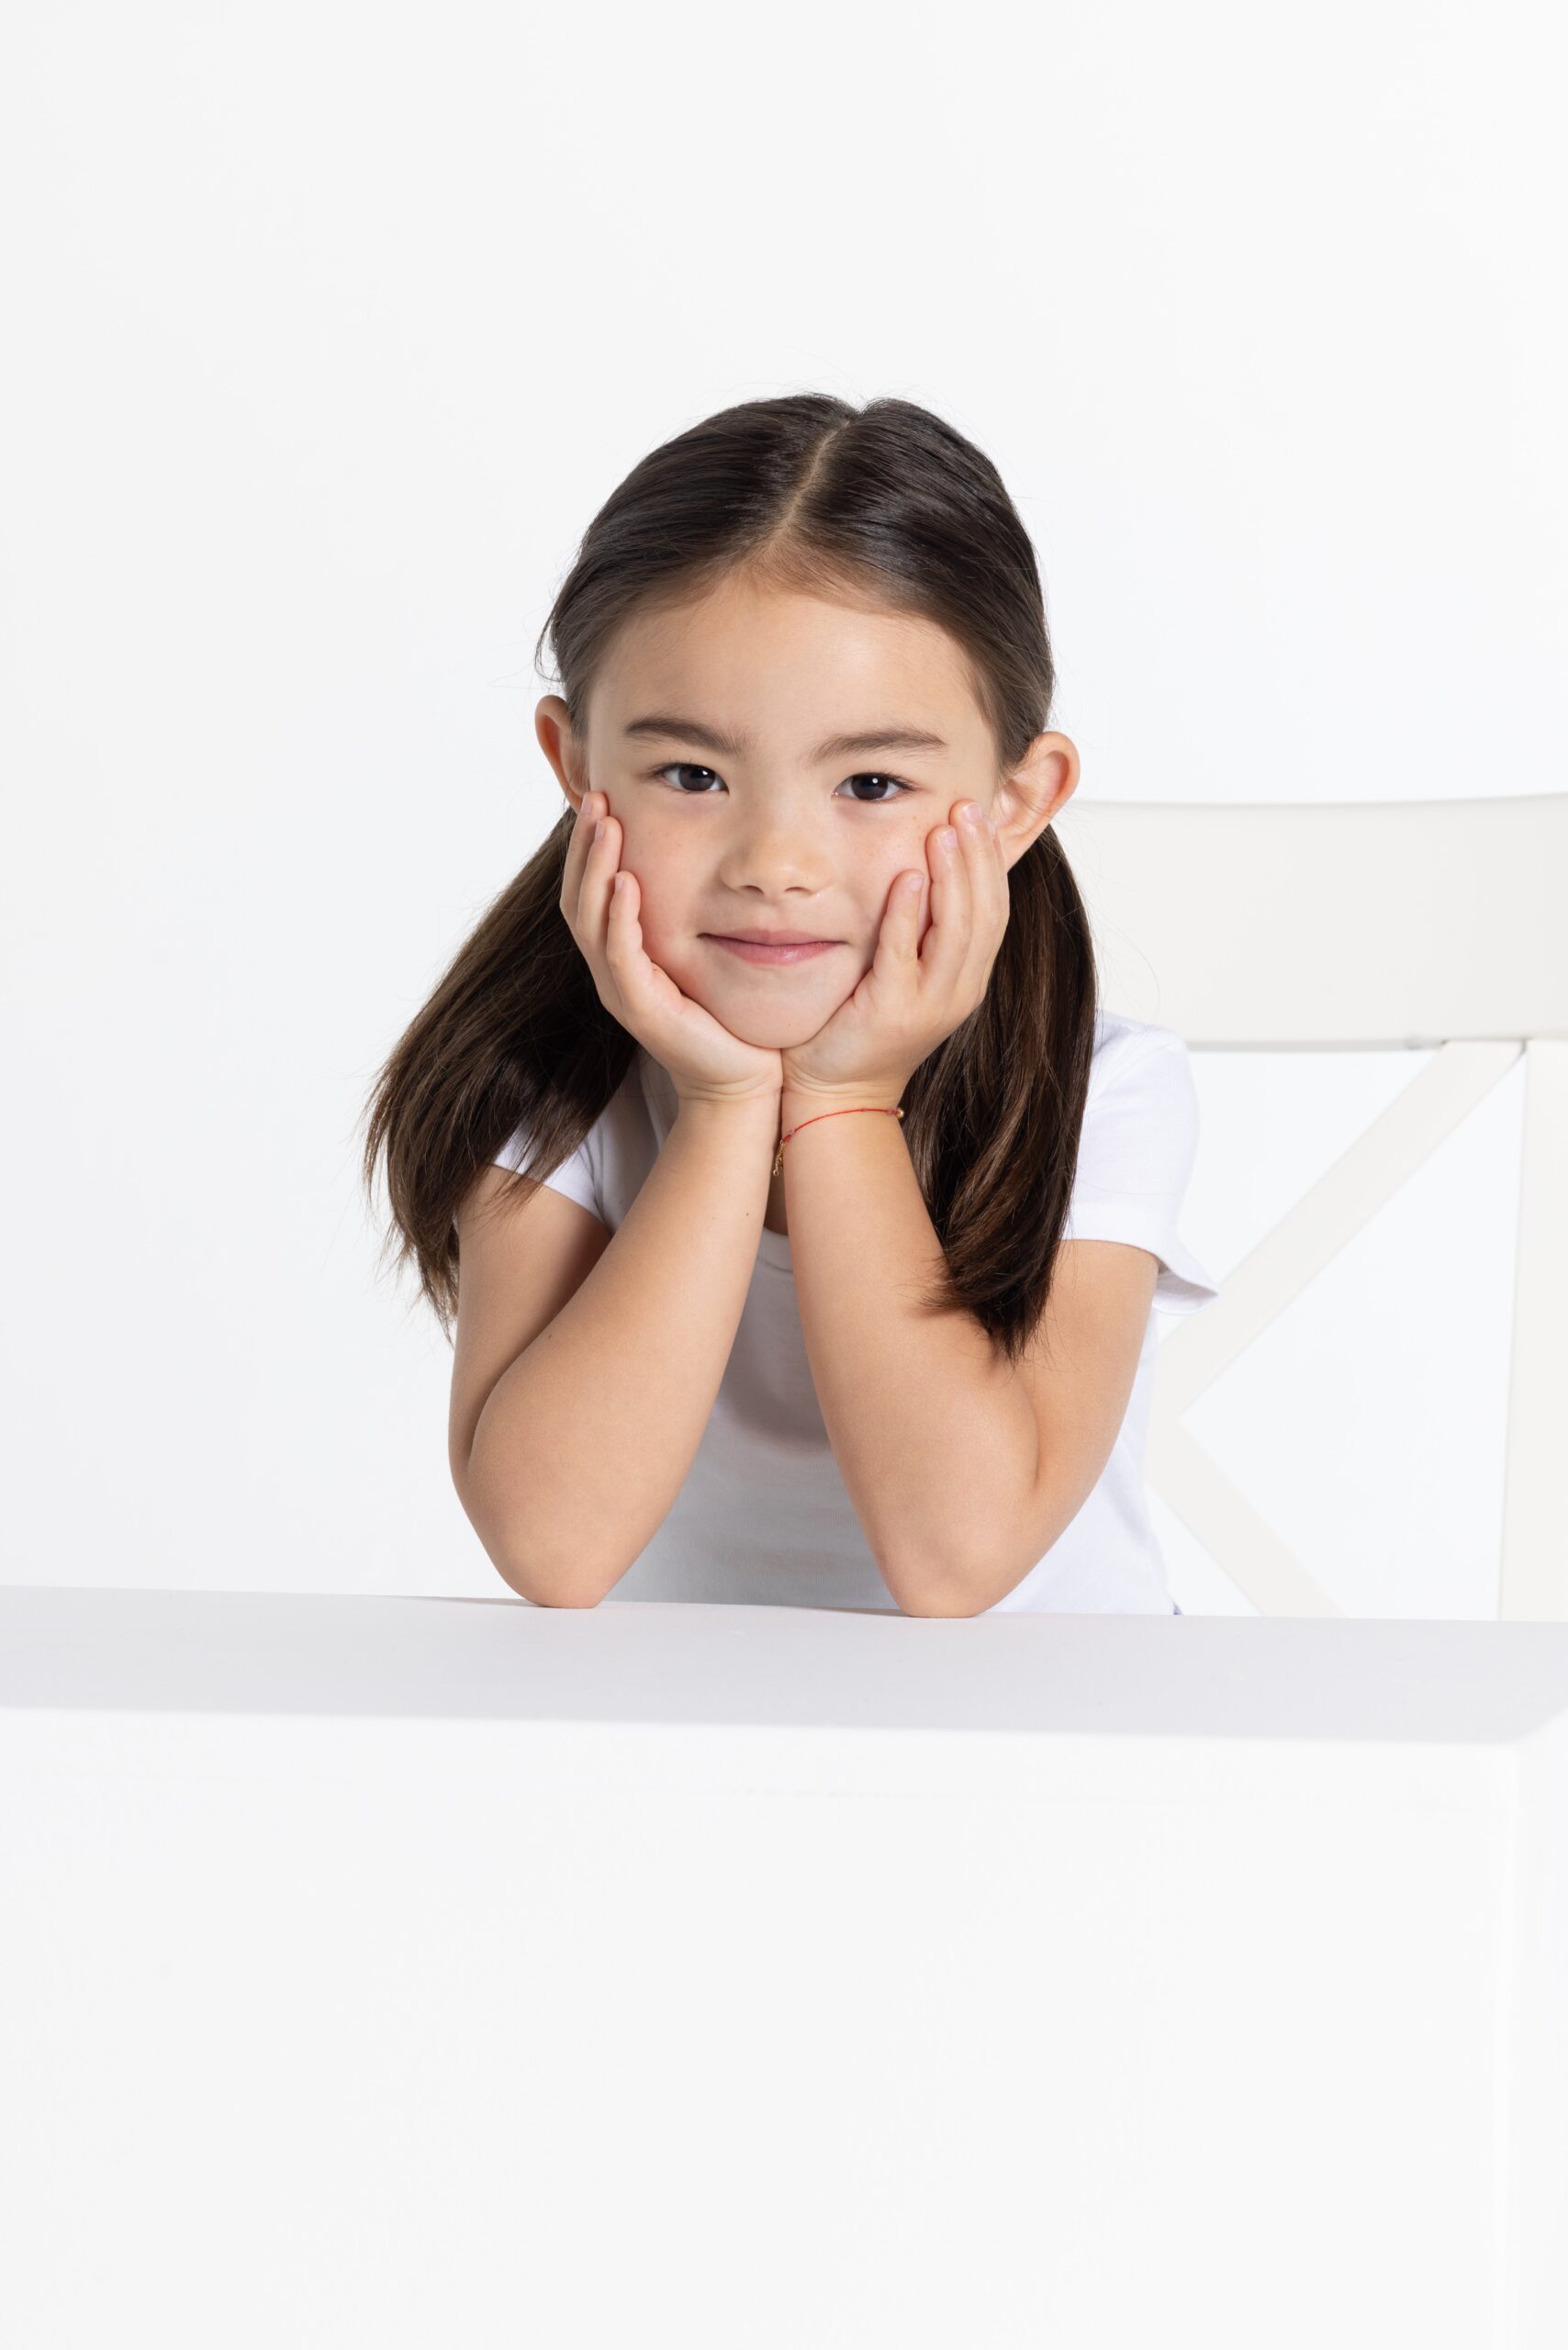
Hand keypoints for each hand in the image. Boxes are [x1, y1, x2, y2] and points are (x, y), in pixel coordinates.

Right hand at [561, 792, 783, 1105]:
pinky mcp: (643, 1010)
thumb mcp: (704, 952)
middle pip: (577, 899)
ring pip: (590, 921)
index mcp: (621, 957)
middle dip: (584, 846)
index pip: (589, 892)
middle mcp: (612, 973)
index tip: (600, 798)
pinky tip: (627, 882)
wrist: (745, 1079)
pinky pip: (620, 955)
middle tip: (595, 796)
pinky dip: (620, 916)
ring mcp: (622, 992)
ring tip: (607, 825)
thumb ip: (691, 913)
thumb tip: (707, 857)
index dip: (588, 846)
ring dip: (595, 869)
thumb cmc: (730, 1015)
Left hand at [779, 799, 1008, 1107]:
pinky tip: (908, 878)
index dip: (990, 861)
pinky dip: (909, 914)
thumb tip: (919, 874)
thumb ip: (918, 934)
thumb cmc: (860, 1031)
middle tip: (967, 808)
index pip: (994, 910)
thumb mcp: (904, 977)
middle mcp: (958, 991)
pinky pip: (905, 954)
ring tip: (946, 830)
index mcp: (965, 980)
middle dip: (979, 856)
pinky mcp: (892, 1011)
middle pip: (986, 913)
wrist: (837, 1095)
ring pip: (958, 930)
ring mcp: (930, 1004)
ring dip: (954, 875)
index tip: (977, 815)